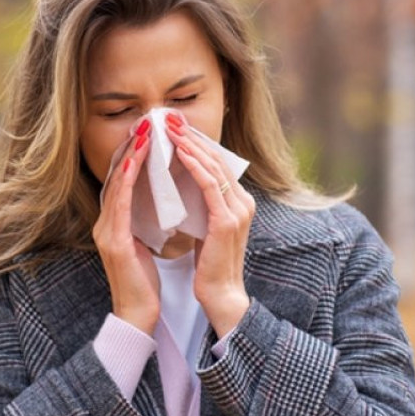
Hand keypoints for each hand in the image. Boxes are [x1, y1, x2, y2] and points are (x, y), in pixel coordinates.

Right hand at [93, 123, 159, 333]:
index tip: (146, 134)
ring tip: (142, 135)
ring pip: (116, 187)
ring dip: (129, 158)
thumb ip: (146, 222)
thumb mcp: (146, 244)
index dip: (132, 156)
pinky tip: (134, 165)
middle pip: (115, 178)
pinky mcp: (114, 243)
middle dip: (129, 150)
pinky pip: (119, 206)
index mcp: (113, 224)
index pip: (122, 182)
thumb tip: (161, 200)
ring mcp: (106, 233)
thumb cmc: (145, 282)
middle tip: (144, 124)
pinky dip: (126, 183)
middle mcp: (105, 225)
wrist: (138, 315)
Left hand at [166, 113, 253, 334]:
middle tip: (171, 119)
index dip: (197, 144)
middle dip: (193, 138)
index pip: (217, 165)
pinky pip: (210, 185)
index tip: (176, 128)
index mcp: (239, 203)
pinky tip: (180, 152)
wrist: (219, 295)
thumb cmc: (209, 266)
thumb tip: (183, 184)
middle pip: (217, 160)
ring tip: (171, 129)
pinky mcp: (226, 221)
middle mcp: (243, 203)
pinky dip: (194, 165)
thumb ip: (202, 206)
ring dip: (191, 145)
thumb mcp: (205, 228)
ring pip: (213, 167)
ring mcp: (237, 211)